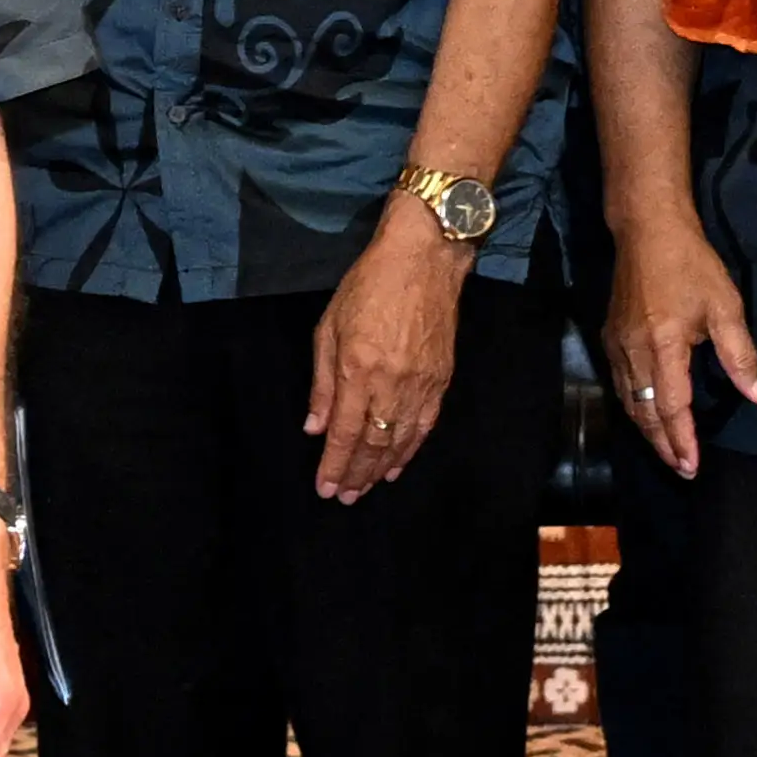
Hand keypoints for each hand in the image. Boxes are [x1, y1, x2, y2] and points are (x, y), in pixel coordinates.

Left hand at [304, 199, 469, 501]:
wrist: (424, 258)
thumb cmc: (368, 285)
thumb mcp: (330, 325)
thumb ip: (322, 381)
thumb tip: (315, 427)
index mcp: (358, 369)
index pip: (344, 432)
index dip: (334, 465)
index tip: (325, 489)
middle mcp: (390, 384)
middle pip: (372, 444)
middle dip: (356, 475)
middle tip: (344, 497)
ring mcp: (420, 385)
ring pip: (400, 441)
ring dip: (381, 470)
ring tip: (366, 489)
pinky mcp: (441, 381)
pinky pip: (424, 427)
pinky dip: (410, 451)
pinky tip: (397, 466)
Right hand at [602, 215, 756, 478]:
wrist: (647, 228)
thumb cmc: (690, 264)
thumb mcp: (725, 306)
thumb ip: (741, 355)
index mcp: (664, 346)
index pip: (672, 408)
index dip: (682, 440)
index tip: (692, 466)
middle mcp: (634, 352)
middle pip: (645, 413)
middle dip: (663, 445)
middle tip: (682, 469)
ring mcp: (617, 345)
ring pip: (629, 401)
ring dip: (647, 430)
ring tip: (667, 450)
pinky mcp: (610, 336)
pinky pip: (620, 384)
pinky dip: (634, 407)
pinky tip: (646, 412)